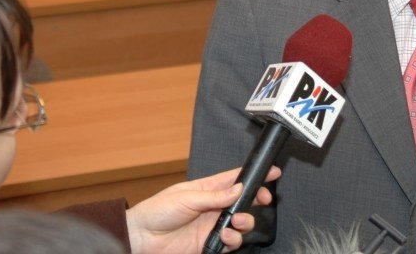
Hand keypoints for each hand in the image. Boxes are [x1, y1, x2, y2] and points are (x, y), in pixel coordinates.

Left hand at [126, 165, 280, 253]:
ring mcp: (212, 226)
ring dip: (245, 221)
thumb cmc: (158, 211)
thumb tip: (239, 188)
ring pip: (241, 223)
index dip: (253, 176)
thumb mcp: (187, 197)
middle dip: (257, 199)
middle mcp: (213, 207)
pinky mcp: (210, 244)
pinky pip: (230, 242)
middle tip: (264, 199)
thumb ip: (215, 196)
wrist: (143, 238)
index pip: (235, 180)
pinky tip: (225, 236)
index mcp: (207, 189)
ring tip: (238, 221)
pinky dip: (233, 240)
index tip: (272, 172)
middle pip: (243, 201)